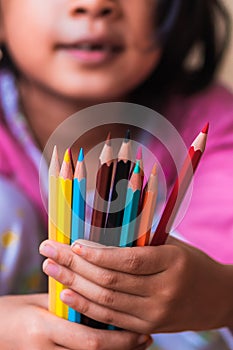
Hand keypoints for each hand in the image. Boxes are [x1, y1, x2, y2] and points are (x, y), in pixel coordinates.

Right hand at [0, 293, 151, 348]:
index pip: (88, 339)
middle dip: (123, 348)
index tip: (140, 330)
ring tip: (136, 344)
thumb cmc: (12, 313)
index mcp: (43, 328)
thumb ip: (66, 301)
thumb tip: (97, 296)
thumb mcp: (38, 302)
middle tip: (145, 339)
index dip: (119, 339)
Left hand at [40, 238, 232, 333]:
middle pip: (110, 280)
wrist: (219, 298)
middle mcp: (165, 290)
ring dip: (74, 285)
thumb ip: (141, 241)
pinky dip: (87, 307)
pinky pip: (111, 319)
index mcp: (172, 262)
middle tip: (49, 251)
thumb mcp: (172, 245)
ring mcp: (157, 314)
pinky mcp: (150, 327)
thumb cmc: (192, 263)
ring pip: (106, 301)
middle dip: (74, 265)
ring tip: (51, 270)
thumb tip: (103, 232)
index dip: (97, 253)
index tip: (73, 243)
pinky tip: (68, 296)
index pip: (128, 260)